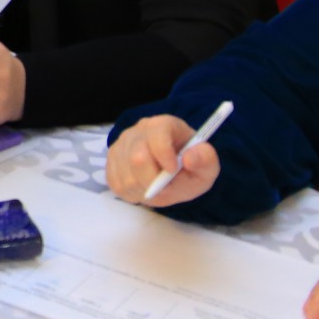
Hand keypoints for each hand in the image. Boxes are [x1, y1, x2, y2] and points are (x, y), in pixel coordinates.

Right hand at [105, 114, 220, 206]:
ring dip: (144, 190)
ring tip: (157, 188)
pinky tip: (144, 187)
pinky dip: (132, 192)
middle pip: (137, 158)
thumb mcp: (208, 166)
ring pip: (126, 176)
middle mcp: (137, 132)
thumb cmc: (190, 165)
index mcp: (162, 125)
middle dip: (154, 181)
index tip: (173, 171)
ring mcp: (120, 146)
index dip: (164, 156)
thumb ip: (206, 160)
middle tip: (166, 187)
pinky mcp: (110, 161)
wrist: (173, 167)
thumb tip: (190, 157)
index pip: (157, 136)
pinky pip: (116, 183)